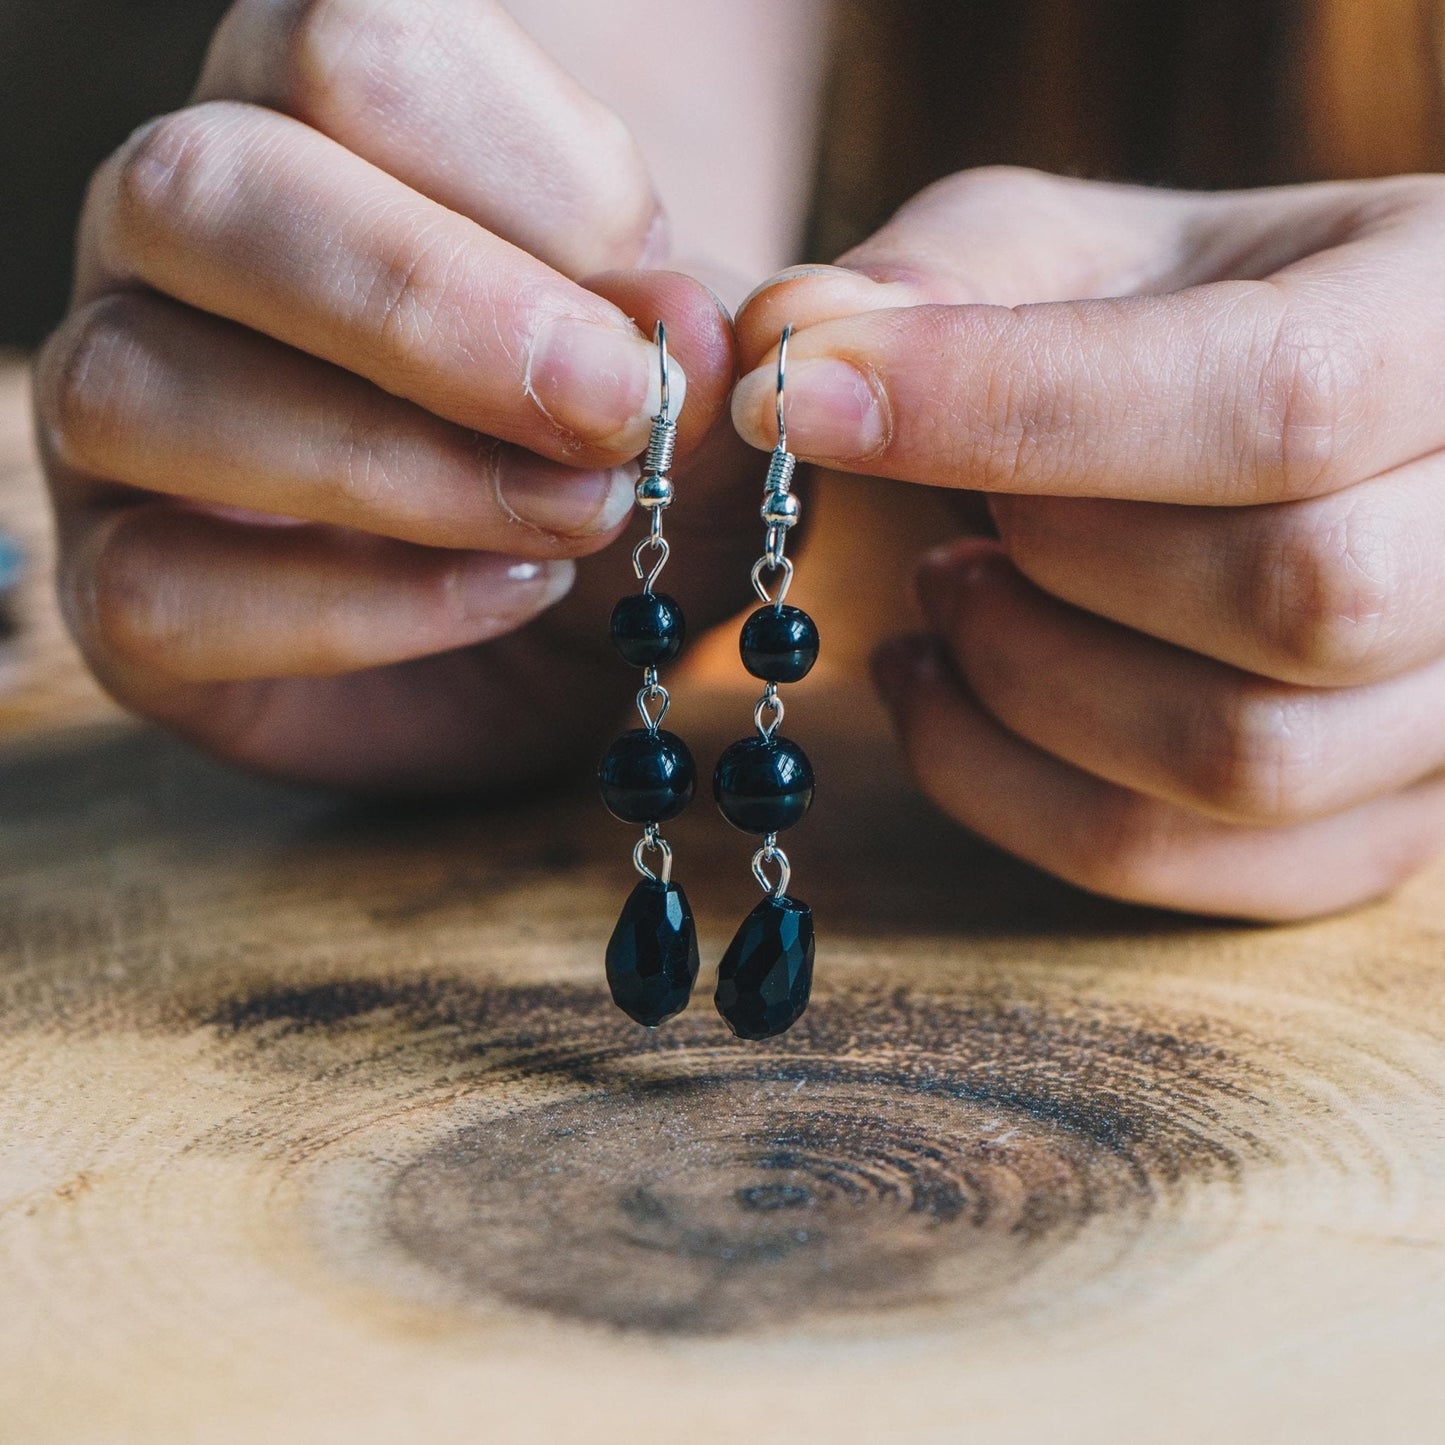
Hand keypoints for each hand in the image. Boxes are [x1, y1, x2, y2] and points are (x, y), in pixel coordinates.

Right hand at [34, 0, 754, 791]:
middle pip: (201, 188)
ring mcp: (115, 404)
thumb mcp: (688, 393)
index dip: (524, 186)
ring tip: (572, 523)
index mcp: (317, 118)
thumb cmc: (612, 458)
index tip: (656, 335)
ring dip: (392, 470)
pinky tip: (500, 594)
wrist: (565, 619)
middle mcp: (181, 240)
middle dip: (426, 310)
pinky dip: (350, 608)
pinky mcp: (115, 578)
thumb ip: (686, 349)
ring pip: (137, 388)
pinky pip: (150, 590)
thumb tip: (669, 324)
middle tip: (609, 417)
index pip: (353, 53)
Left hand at [734, 167, 1444, 919]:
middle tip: (936, 526)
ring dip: (1023, 683)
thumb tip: (793, 338)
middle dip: (1050, 563)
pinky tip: (948, 691)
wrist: (1279, 428)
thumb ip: (946, 273)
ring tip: (944, 595)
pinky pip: (1191, 862)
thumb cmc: (1174, 321)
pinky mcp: (1380, 820)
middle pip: (1294, 598)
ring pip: (1242, 759)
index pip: (1277, 398)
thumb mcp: (1076, 247)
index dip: (1007, 406)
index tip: (800, 402)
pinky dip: (1014, 793)